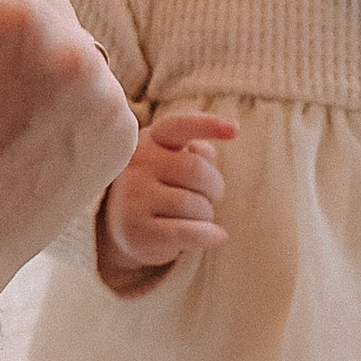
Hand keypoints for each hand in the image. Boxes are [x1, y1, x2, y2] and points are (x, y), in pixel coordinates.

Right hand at [100, 110, 238, 276]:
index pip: (178, 127)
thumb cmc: (162, 188)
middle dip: (214, 187)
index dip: (206, 125)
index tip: (234, 130)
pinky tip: (217, 235)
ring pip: (193, 204)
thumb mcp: (175, 163)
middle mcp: (135, 164)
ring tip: (197, 217)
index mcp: (149, 140)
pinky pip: (187, 232)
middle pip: (196, 170)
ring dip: (207, 214)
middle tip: (211, 196)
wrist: (127, 228)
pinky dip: (209, 234)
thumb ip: (198, 151)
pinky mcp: (135, 230)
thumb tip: (222, 136)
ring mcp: (132, 197)